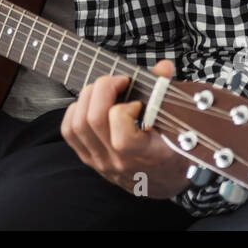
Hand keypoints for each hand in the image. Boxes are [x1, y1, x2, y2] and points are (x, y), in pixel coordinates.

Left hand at [61, 59, 191, 198]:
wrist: (162, 181)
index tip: (138, 102)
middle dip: (103, 89)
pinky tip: (91, 103)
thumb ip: (167, 93)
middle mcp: (119, 162)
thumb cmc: (173, 151)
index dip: (125, 111)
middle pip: (93, 121)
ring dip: (88, 97)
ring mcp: (101, 162)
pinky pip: (69, 132)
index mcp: (147, 156)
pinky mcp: (89, 158)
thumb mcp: (178, 126)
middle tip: (119, 82)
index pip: (122, 138)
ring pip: (77, 124)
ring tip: (105, 90)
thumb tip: (163, 67)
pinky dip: (75, 110)